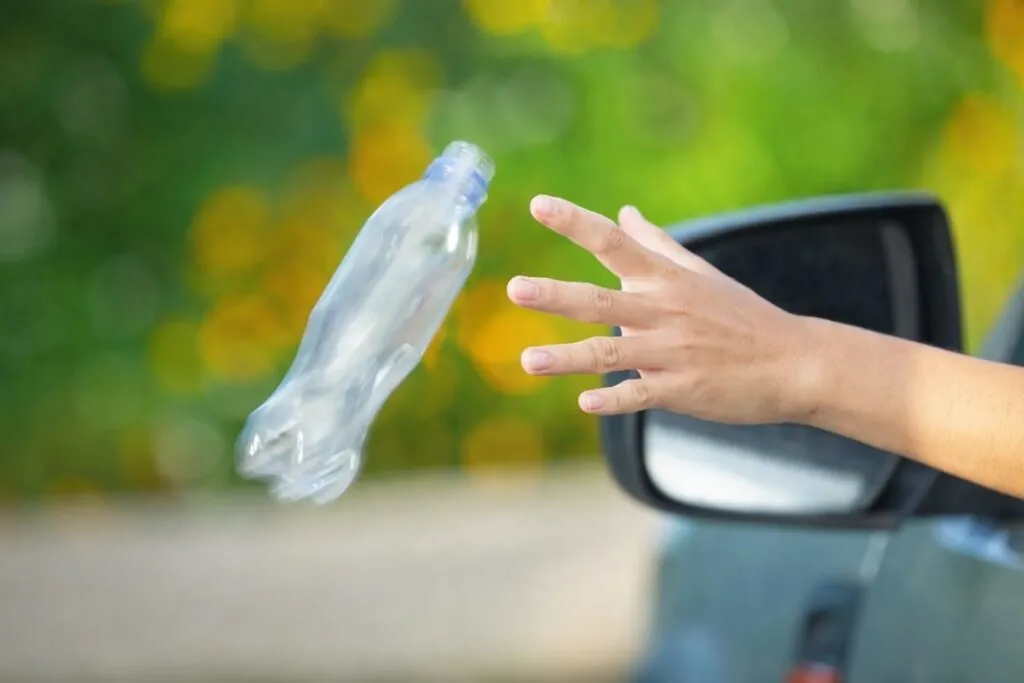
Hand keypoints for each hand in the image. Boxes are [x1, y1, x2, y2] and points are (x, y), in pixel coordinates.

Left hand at [506, 195, 818, 422]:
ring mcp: (673, 352)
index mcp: (666, 281)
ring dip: (568, 357)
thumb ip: (656, 245)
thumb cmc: (742, 316)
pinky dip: (613, 401)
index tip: (538, 204)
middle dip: (556, 295)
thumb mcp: (700, 273)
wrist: (796, 362)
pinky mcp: (683, 389)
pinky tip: (584, 404)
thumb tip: (625, 213)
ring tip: (528, 361)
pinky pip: (641, 395)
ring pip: (611, 354)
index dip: (575, 222)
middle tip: (515, 288)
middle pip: (601, 301)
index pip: (614, 243)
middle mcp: (664, 312)